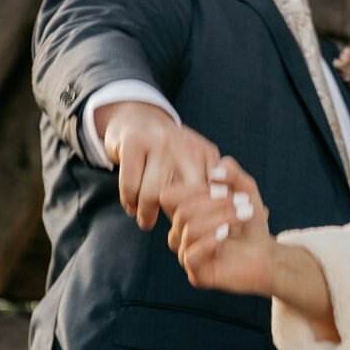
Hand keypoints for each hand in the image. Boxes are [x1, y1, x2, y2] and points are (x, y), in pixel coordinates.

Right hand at [96, 101, 220, 229]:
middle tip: (174, 232)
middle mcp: (186, 146)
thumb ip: (208, 184)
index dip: (209, 213)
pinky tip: (131, 208)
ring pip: (153, 192)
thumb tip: (220, 222)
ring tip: (147, 223)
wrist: (138, 116)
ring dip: (147, 212)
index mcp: (205, 152)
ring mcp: (159, 143)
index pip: (212, 189)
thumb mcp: (196, 159)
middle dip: (179, 216)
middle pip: (187, 194)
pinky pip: (131, 183)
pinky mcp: (133, 143)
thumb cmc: (171, 150)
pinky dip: (129, 200)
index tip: (205, 230)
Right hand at [162, 156, 275, 295]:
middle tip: (245, 203)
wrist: (267, 252)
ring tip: (245, 216)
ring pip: (189, 229)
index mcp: (186, 212)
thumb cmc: (250, 219)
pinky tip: (228, 235)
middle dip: (216, 203)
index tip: (227, 188)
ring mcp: (186, 254)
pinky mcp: (197, 274)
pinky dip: (212, 240)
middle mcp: (180, 233)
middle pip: (183, 211)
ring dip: (222, 218)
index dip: (196, 188)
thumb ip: (231, 174)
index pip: (170, 195)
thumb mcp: (245, 189)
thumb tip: (214, 172)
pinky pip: (191, 255)